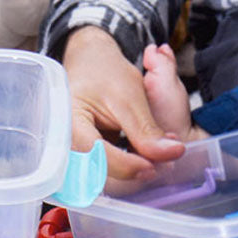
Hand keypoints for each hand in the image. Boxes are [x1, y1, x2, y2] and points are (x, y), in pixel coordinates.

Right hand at [61, 27, 185, 185]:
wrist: (93, 64)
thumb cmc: (105, 73)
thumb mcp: (130, 97)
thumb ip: (147, 130)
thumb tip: (173, 154)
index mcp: (68, 121)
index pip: (96, 153)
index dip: (128, 165)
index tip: (157, 164)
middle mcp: (64, 140)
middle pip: (98, 169)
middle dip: (132, 169)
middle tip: (163, 162)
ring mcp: (73, 149)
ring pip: (103, 173)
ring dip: (132, 169)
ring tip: (157, 155)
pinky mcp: (85, 153)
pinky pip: (105, 168)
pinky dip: (128, 164)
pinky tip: (145, 155)